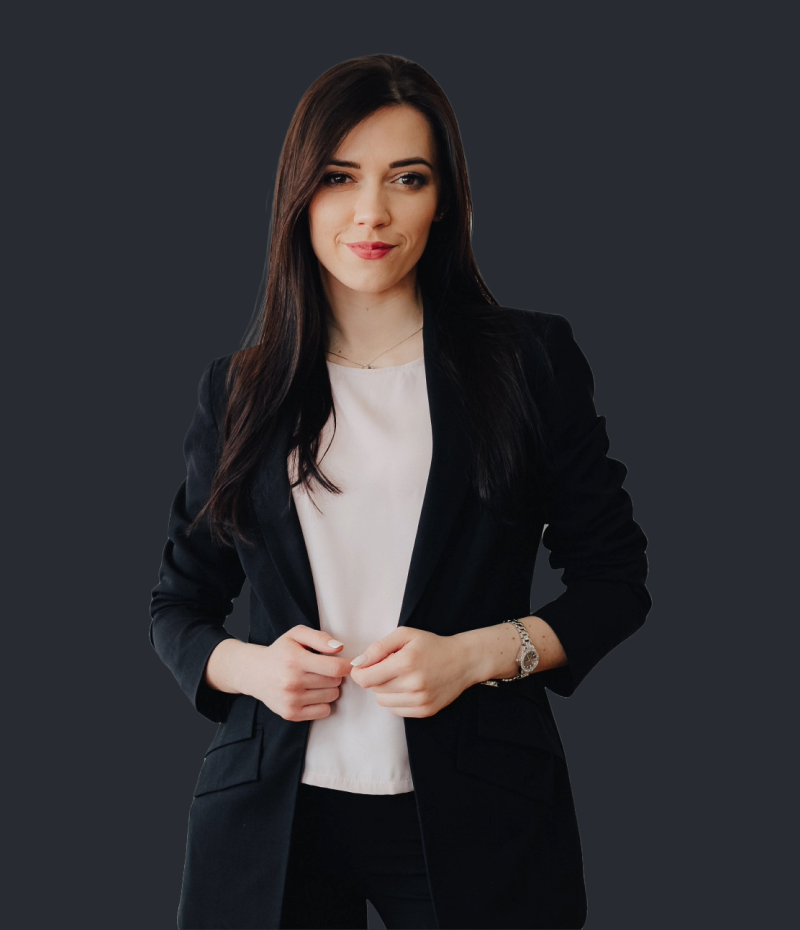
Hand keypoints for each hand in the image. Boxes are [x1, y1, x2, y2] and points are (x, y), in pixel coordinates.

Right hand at [238, 625, 353, 721]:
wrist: (255, 673)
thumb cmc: (280, 652)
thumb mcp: (296, 635)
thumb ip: (319, 637)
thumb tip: (339, 648)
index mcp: (295, 660)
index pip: (334, 668)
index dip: (347, 666)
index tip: (350, 663)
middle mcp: (292, 682)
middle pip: (334, 682)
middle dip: (335, 674)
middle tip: (324, 669)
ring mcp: (291, 700)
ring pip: (331, 696)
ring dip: (329, 687)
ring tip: (315, 680)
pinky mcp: (291, 714)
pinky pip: (324, 711)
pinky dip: (323, 702)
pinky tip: (312, 693)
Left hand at [349, 627, 471, 717]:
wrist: (463, 661)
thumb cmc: (432, 645)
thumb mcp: (405, 635)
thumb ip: (378, 647)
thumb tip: (358, 663)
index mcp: (405, 662)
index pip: (366, 678)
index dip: (359, 672)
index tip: (363, 666)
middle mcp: (413, 684)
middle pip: (373, 689)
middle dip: (374, 677)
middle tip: (388, 666)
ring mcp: (420, 700)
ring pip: (382, 701)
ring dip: (384, 690)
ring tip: (399, 676)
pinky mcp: (425, 711)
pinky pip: (395, 710)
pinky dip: (395, 699)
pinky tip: (407, 687)